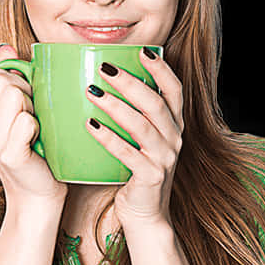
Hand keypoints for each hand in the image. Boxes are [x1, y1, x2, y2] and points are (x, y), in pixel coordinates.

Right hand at [0, 44, 66, 209]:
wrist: (36, 194)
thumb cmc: (32, 150)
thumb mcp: (14, 111)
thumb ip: (7, 78)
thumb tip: (5, 46)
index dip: (8, 79)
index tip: (19, 101)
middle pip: (2, 81)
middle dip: (24, 92)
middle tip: (31, 116)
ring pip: (15, 96)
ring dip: (33, 108)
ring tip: (34, 128)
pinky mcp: (8, 155)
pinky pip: (26, 121)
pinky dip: (38, 127)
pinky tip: (37, 142)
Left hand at [85, 47, 183, 228]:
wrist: (144, 213)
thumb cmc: (135, 171)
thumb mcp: (141, 140)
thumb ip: (133, 114)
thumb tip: (103, 82)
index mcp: (174, 125)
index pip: (174, 90)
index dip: (161, 69)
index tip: (142, 50)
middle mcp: (174, 138)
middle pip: (154, 102)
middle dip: (130, 82)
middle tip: (104, 67)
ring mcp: (165, 158)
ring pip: (142, 125)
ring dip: (116, 105)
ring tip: (92, 91)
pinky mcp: (150, 176)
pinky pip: (128, 153)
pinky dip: (108, 138)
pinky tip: (90, 125)